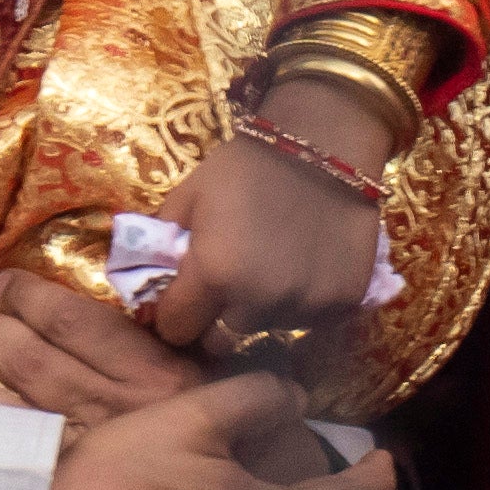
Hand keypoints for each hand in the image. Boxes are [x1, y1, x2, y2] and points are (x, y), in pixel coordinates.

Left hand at [0, 273, 317, 485]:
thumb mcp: (243, 393)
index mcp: (152, 371)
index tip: (3, 284)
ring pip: (13, 414)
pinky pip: (18, 469)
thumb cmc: (272, 459)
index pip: (76, 322)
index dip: (32, 300)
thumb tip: (161, 310)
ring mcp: (94, 463)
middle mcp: (116, 411)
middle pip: (32, 361)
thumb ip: (197, 356)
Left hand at [146, 85, 394, 358]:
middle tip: (224, 289)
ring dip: (259, 312)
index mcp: (213, 274)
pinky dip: (299, 304)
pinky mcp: (342, 305)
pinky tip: (301, 268)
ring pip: (266, 332)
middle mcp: (259, 302)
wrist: (324, 147)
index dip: (173, 314)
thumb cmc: (247, 167)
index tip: (182, 297)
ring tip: (267, 270)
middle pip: (220, 342)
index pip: (176, 330)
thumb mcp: (188, 196)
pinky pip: (308, 322)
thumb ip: (161, 245)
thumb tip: (147, 285)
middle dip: (214, 322)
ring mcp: (305, 307)